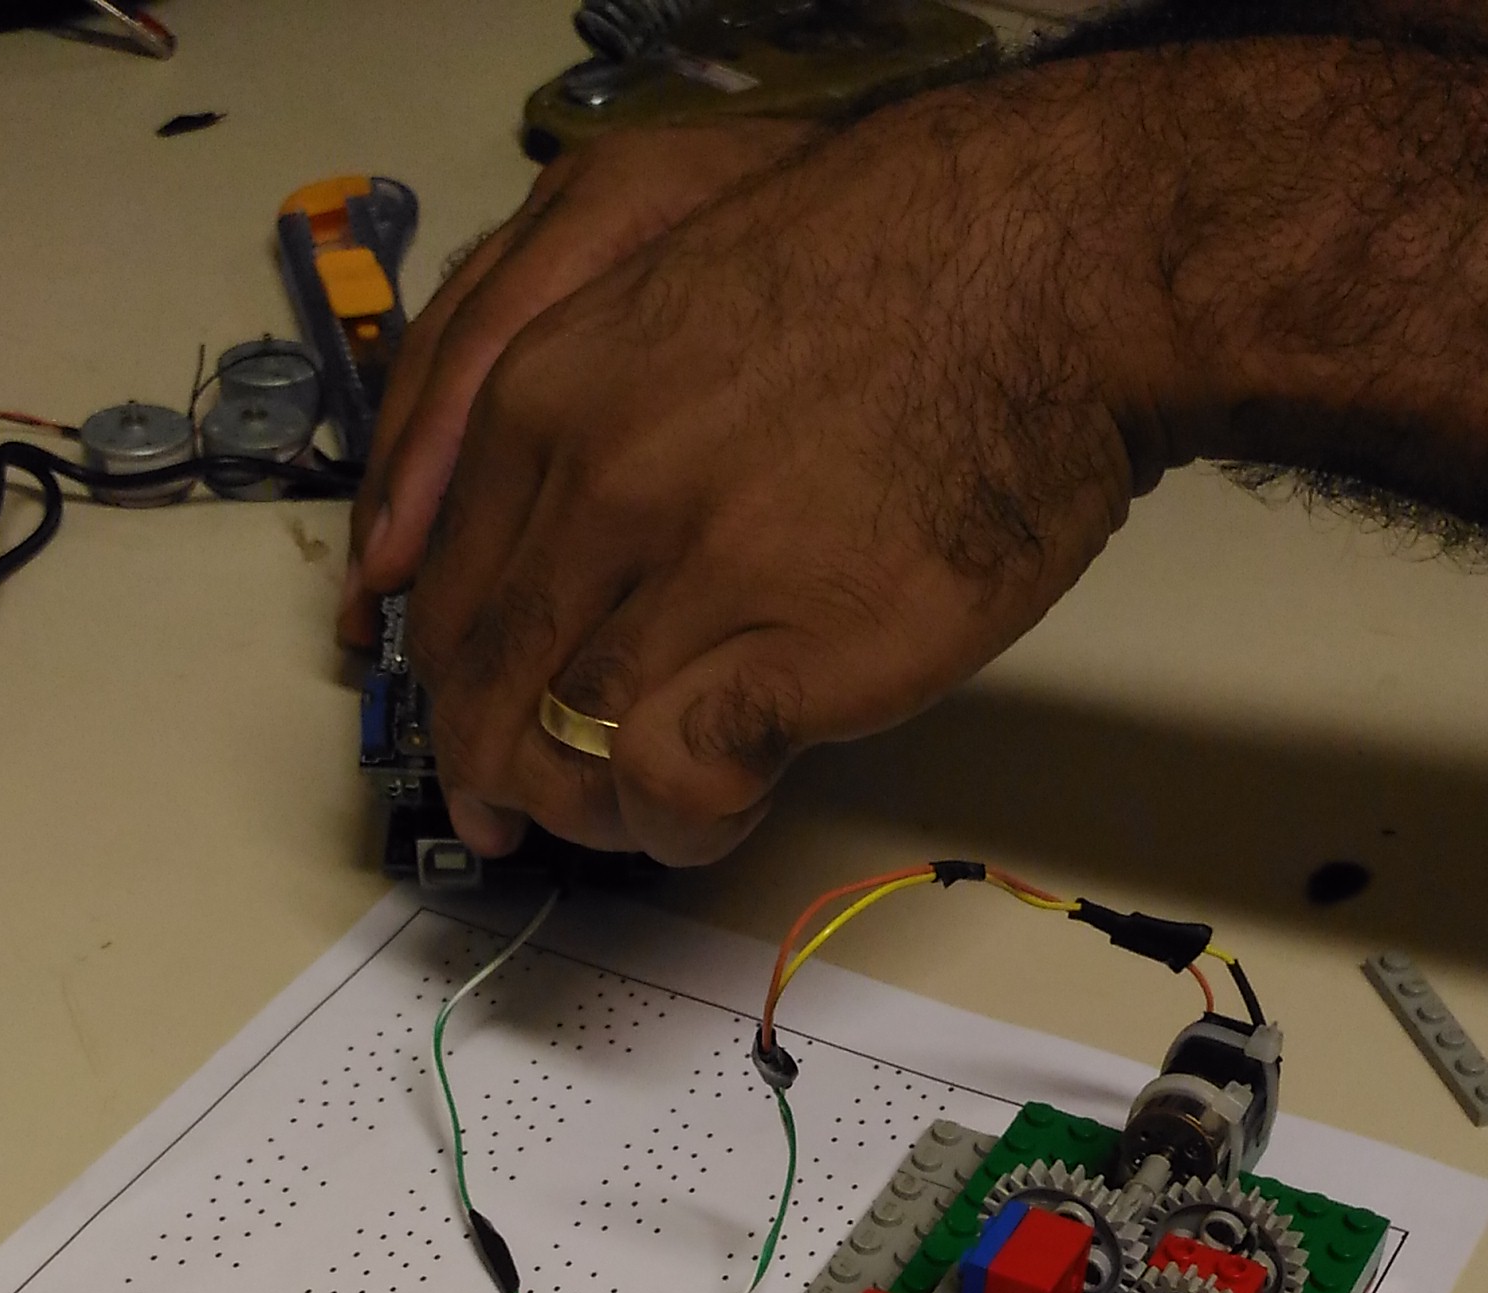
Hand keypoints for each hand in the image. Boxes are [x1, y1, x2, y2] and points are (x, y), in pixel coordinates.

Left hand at [403, 69, 1175, 864]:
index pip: (442, 594)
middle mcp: (599, 484)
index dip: (450, 698)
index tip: (478, 753)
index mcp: (547, 394)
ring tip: (657, 804)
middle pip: (487, 692)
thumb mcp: (671, 306)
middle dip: (503, 782)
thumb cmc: (891, 283)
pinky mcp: (791, 656)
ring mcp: (693, 571)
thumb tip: (553, 565)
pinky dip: (689, 817)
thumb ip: (583, 427)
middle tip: (536, 822)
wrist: (1045, 275)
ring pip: (571, 754)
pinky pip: (678, 783)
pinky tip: (737, 793)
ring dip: (602, 809)